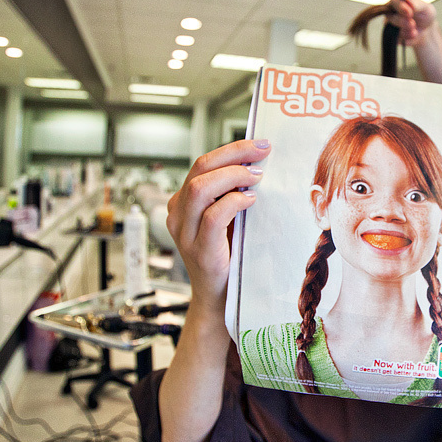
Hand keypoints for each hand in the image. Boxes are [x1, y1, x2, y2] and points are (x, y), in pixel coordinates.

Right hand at [166, 139, 270, 312]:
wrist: (220, 297)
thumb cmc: (228, 255)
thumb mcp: (229, 218)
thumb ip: (233, 194)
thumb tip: (259, 164)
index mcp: (184, 201)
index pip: (204, 163)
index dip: (232, 149)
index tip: (259, 144)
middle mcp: (178, 213)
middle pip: (200, 169)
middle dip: (234, 154)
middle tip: (262, 151)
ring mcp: (185, 232)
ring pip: (201, 188)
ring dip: (233, 176)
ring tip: (257, 176)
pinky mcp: (199, 249)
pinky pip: (213, 216)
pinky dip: (233, 202)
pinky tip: (250, 200)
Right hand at [388, 0, 437, 47]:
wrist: (426, 30)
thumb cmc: (424, 14)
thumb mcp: (426, 8)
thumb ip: (416, 4)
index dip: (400, 6)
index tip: (409, 13)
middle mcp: (391, 10)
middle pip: (391, 15)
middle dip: (403, 21)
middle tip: (413, 24)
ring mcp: (390, 22)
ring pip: (393, 27)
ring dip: (405, 30)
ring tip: (415, 31)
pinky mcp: (391, 34)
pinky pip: (396, 37)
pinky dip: (406, 37)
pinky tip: (413, 34)